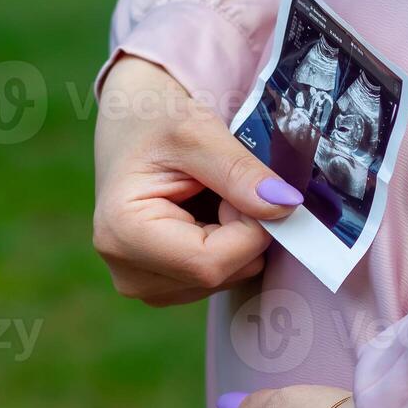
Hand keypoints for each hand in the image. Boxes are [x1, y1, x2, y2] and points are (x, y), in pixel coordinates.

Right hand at [92, 56, 302, 305]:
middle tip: (225, 188)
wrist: (131, 124)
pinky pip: (219, 278)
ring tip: (209, 197)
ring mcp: (143, 286)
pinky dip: (228, 247)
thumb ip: (241, 172)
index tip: (245, 189)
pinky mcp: (161, 287)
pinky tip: (205, 215)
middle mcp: (127, 273)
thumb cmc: (153, 121)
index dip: (247, 230)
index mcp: (122, 236)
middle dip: (243, 232)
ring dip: (236, 238)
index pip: (209, 264)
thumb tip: (285, 206)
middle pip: (219, 276)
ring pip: (225, 280)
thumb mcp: (198, 132)